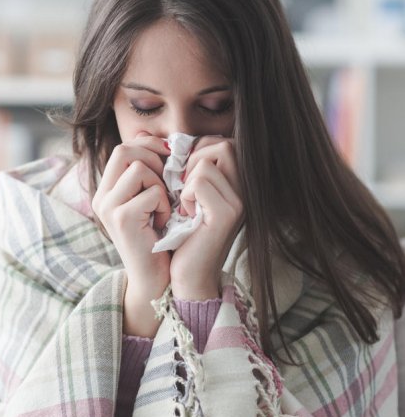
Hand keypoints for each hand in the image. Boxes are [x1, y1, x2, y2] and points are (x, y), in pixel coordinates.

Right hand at [91, 134, 171, 334]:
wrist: (154, 279)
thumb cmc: (158, 238)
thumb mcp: (150, 199)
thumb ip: (148, 171)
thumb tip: (152, 137)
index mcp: (106, 190)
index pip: (123, 147)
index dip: (149, 146)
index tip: (169, 158)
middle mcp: (101, 196)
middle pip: (126, 150)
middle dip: (155, 159)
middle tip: (168, 181)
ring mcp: (108, 207)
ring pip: (140, 168)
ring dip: (161, 185)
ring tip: (163, 207)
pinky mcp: (121, 218)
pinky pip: (152, 192)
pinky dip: (165, 205)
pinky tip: (163, 223)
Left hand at [170, 136, 243, 300]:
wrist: (187, 274)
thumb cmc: (182, 234)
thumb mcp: (187, 196)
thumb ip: (190, 169)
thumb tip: (171, 141)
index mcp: (238, 184)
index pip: (222, 142)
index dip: (197, 151)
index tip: (184, 177)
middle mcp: (245, 190)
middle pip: (221, 145)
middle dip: (193, 160)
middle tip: (184, 188)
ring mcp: (240, 202)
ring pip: (207, 162)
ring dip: (187, 182)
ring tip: (187, 205)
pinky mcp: (227, 214)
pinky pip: (199, 182)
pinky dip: (186, 196)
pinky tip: (187, 215)